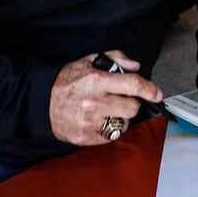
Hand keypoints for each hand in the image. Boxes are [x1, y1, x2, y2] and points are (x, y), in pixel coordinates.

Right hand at [49, 50, 163, 146]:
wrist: (40, 103)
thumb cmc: (66, 82)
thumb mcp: (87, 61)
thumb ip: (115, 59)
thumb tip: (135, 66)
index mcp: (95, 81)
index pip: (132, 85)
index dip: (149, 89)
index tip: (157, 94)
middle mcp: (94, 103)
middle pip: (132, 107)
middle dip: (131, 103)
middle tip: (120, 99)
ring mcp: (90, 123)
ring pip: (124, 123)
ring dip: (120, 117)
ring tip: (106, 109)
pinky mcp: (86, 137)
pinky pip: (112, 135)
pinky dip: (110, 129)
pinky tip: (98, 120)